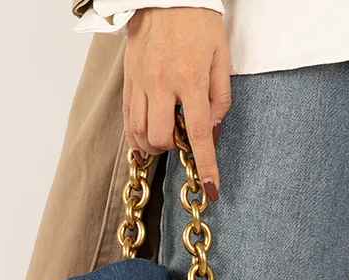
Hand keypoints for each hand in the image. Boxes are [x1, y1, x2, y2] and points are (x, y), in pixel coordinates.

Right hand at [123, 7, 229, 199]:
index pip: (198, 133)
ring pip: (140, 133)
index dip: (206, 164)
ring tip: (165, 135)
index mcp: (190, 78)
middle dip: (173, 147)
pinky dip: (136, 136)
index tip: (211, 187)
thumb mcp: (221, 57)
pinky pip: (127, 120)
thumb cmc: (199, 23)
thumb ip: (220, 98)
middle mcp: (161, 83)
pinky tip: (145, 140)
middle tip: (182, 136)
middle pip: (162, 137)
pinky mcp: (128, 81)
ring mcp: (141, 83)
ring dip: (154, 144)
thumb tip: (210, 130)